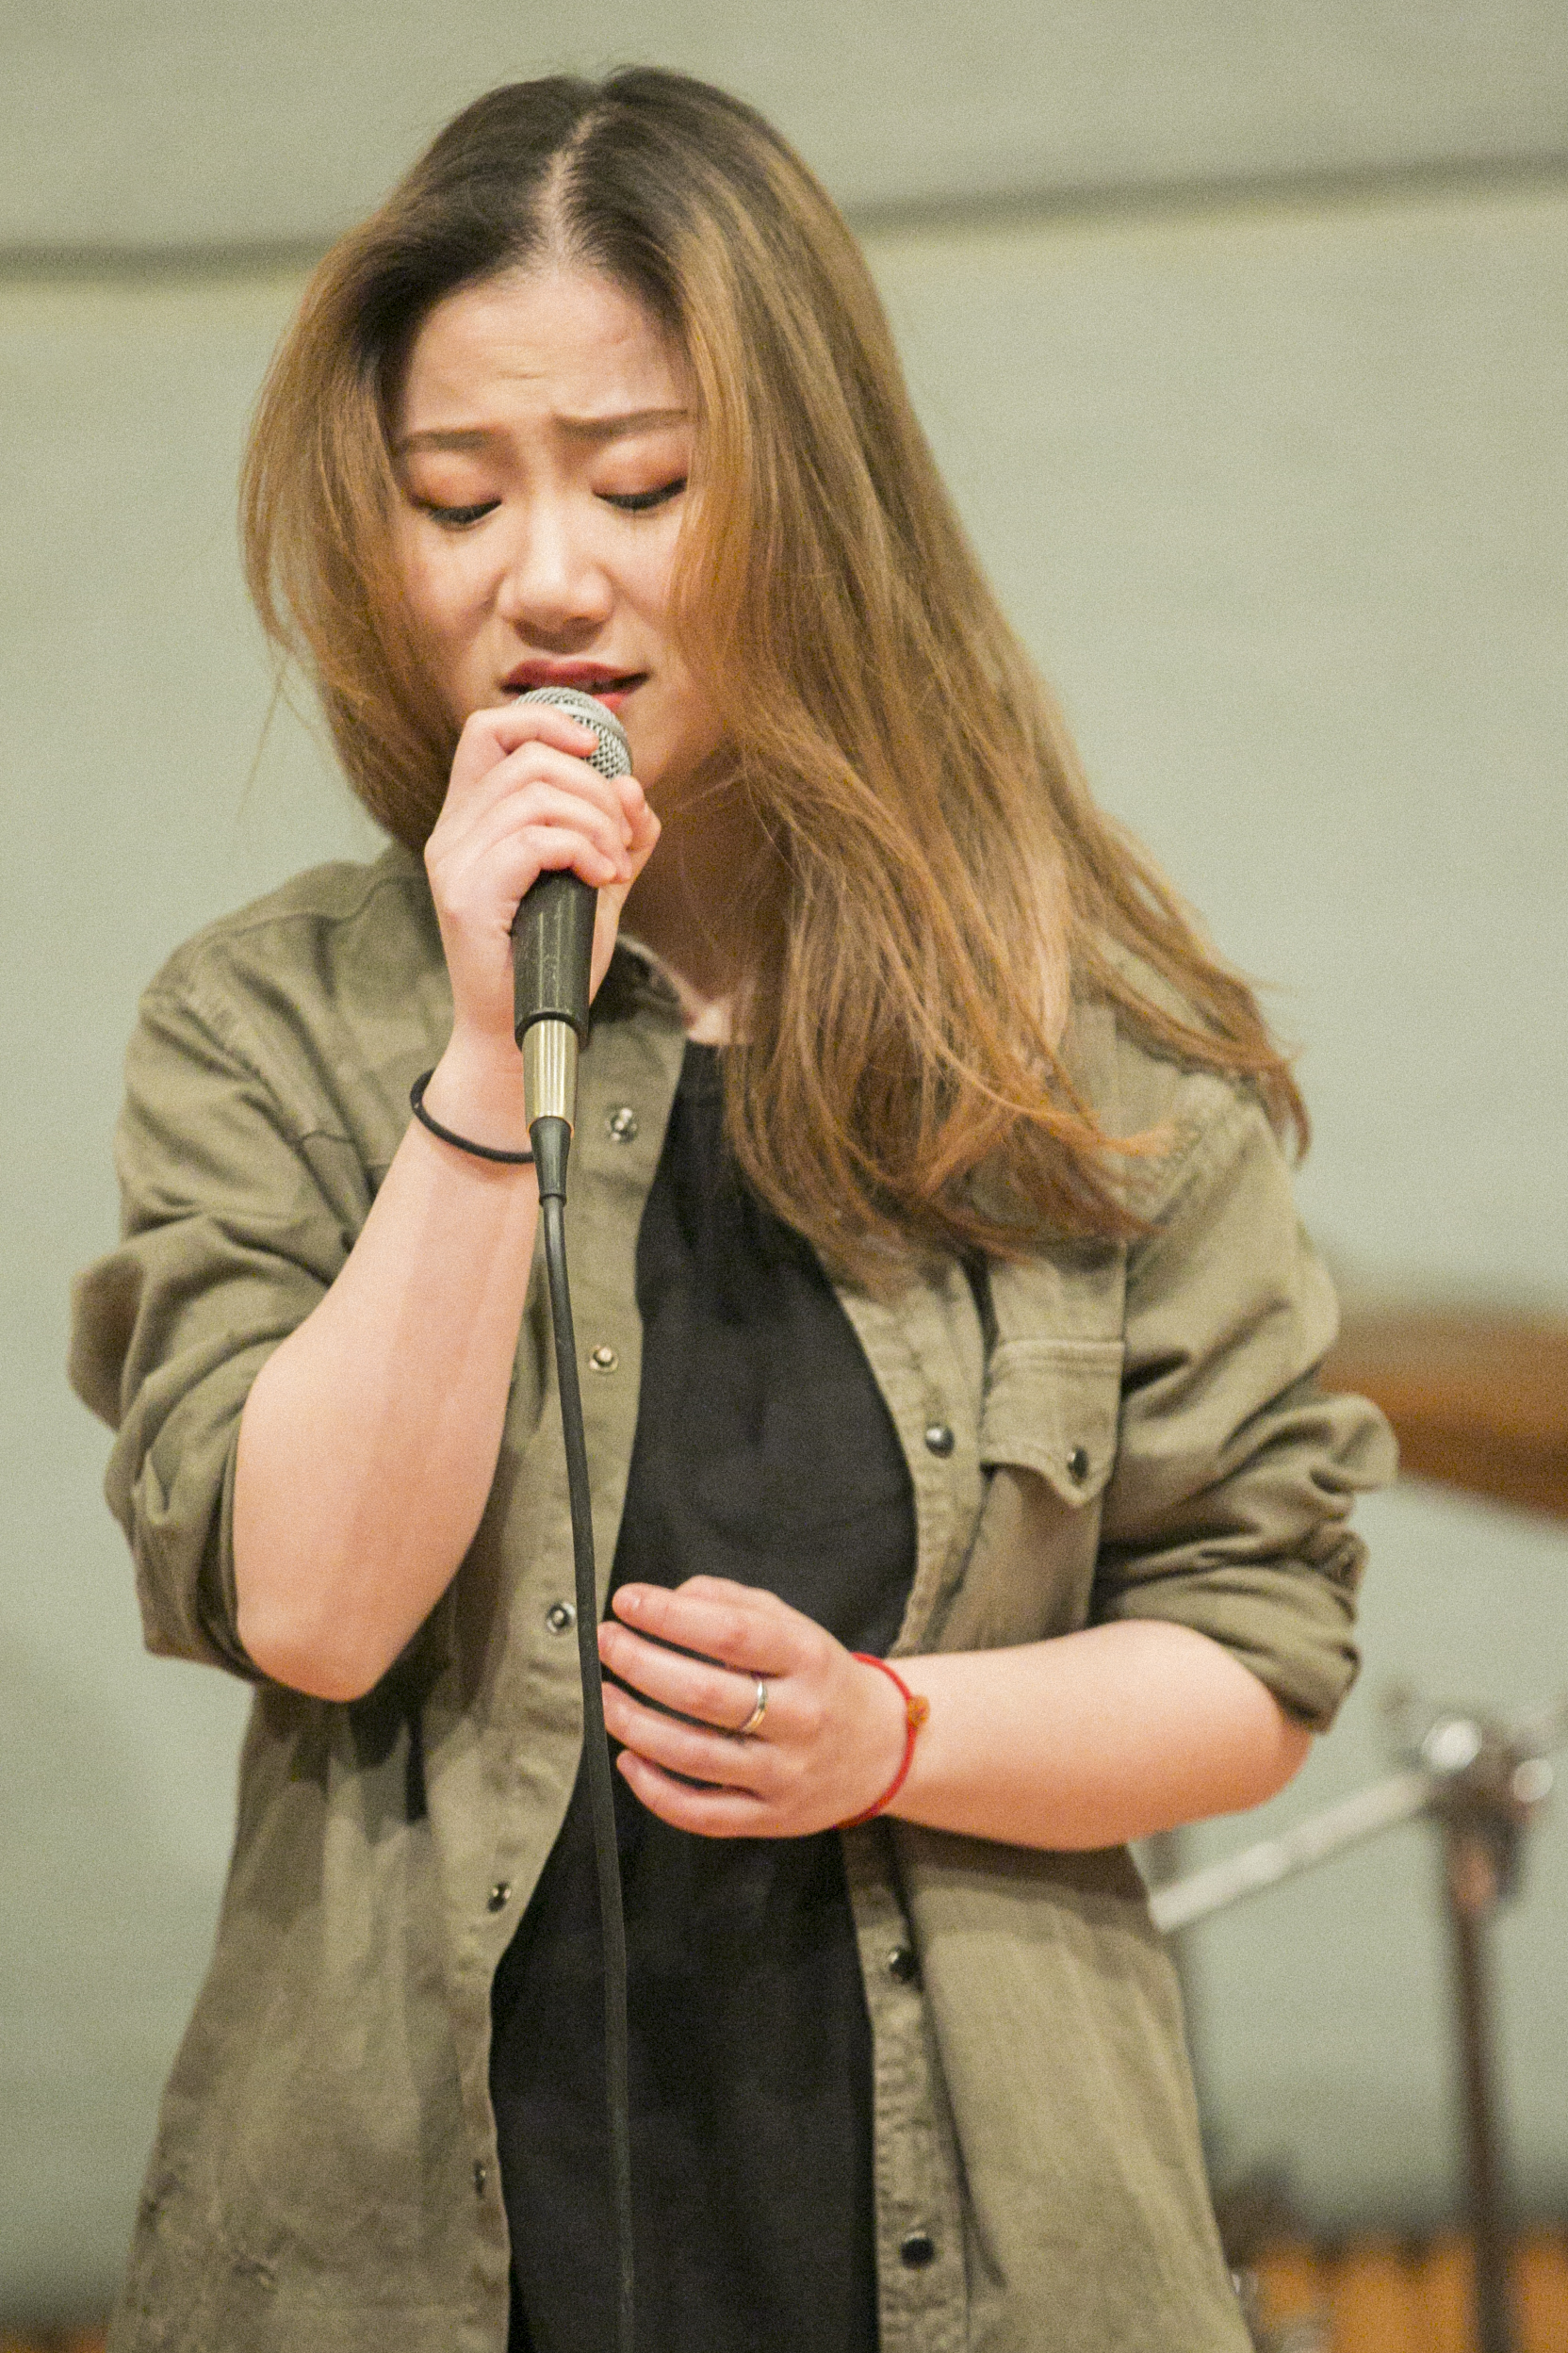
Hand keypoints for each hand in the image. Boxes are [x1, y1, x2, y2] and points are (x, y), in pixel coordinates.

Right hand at [424, 700, 659, 1062]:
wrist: (518, 1032)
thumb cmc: (550, 960)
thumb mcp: (595, 884)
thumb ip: (617, 835)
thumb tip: (633, 787)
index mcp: (470, 821)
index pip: (488, 732)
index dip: (545, 721)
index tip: (594, 752)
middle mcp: (452, 834)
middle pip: (529, 759)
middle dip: (595, 789)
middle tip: (621, 838)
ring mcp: (454, 863)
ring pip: (535, 796)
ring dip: (596, 823)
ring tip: (614, 864)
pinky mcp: (467, 896)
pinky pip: (534, 840)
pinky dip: (583, 850)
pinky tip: (602, 877)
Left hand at [597, 1576, 908, 1837]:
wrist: (884, 1748)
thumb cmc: (822, 1679)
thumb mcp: (794, 1625)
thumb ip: (732, 1602)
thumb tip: (671, 1598)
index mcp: (808, 1659)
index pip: (731, 1633)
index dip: (671, 1616)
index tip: (628, 1601)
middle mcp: (800, 1717)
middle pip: (704, 1694)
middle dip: (640, 1664)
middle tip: (608, 1643)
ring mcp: (785, 1773)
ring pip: (695, 1755)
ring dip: (635, 1724)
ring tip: (605, 1697)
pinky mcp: (771, 1817)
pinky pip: (701, 1814)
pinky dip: (654, 1790)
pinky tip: (628, 1759)